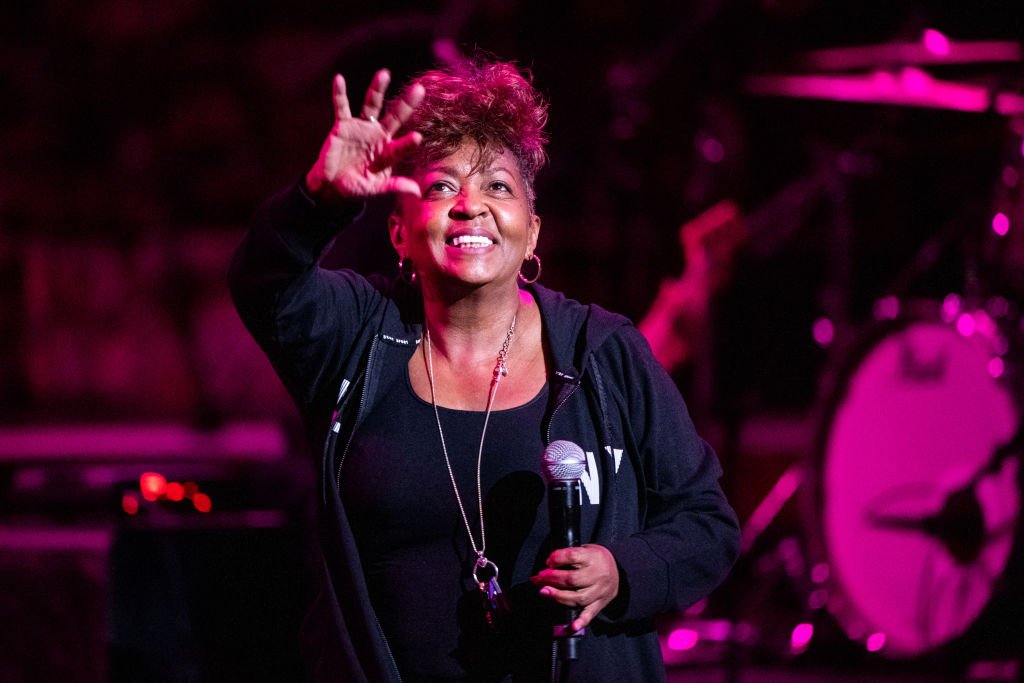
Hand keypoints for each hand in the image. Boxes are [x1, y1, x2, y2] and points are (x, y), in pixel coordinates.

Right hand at [305, 69, 424, 203]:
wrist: (331, 185)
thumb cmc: (355, 188)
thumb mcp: (374, 189)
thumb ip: (393, 187)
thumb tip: (417, 192)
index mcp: (388, 153)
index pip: (401, 147)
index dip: (408, 143)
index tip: (418, 137)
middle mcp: (378, 136)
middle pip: (395, 117)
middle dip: (406, 104)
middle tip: (419, 90)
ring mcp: (361, 128)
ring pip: (371, 105)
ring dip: (377, 89)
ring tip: (384, 73)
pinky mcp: (343, 125)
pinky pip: (341, 106)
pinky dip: (339, 93)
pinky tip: (339, 79)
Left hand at [531, 544, 619, 631]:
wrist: (618, 571)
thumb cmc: (595, 559)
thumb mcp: (586, 549)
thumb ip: (568, 556)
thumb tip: (548, 565)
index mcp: (593, 558)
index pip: (572, 556)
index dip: (556, 558)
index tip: (548, 562)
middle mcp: (598, 575)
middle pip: (572, 579)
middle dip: (552, 579)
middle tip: (539, 578)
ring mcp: (599, 591)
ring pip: (578, 598)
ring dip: (558, 596)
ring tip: (544, 592)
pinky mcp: (600, 604)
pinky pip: (590, 614)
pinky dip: (581, 621)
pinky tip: (572, 626)